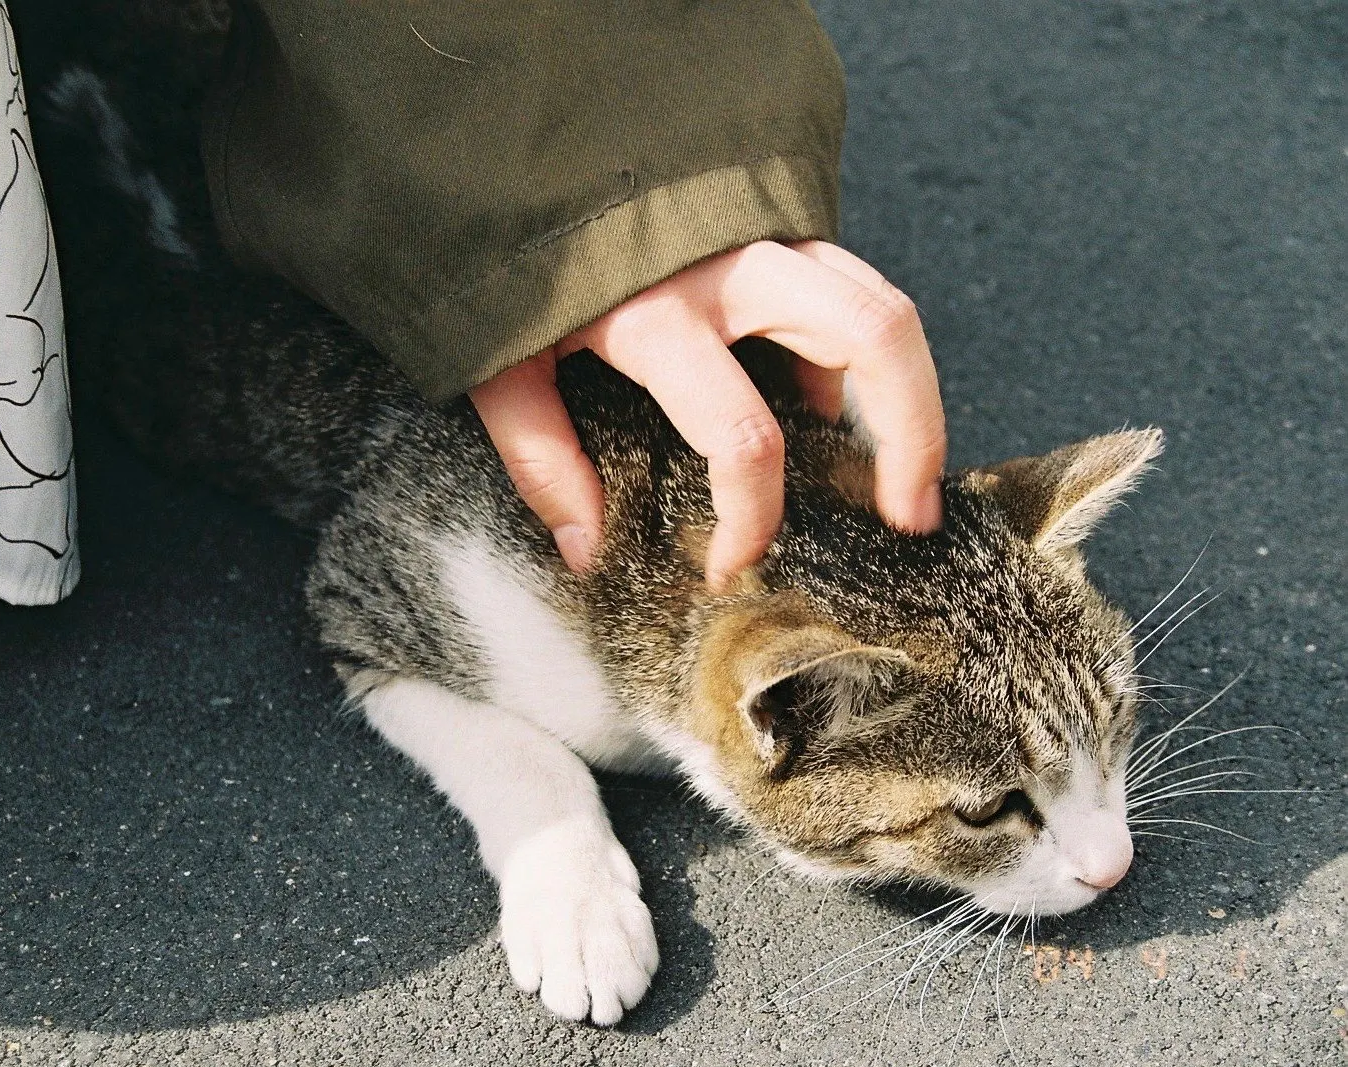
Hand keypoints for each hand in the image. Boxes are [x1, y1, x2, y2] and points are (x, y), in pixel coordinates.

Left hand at [468, 240, 946, 588]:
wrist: (521, 154)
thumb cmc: (511, 259)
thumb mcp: (501, 360)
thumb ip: (541, 456)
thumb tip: (589, 549)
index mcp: (655, 314)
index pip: (741, 435)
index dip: (750, 518)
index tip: (732, 563)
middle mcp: (731, 266)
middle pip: (870, 335)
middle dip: (912, 434)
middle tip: (907, 515)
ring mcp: (765, 234)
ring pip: (883, 302)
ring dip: (914, 391)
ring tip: (903, 473)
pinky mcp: (776, 222)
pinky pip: (851, 287)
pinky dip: (860, 354)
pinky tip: (828, 406)